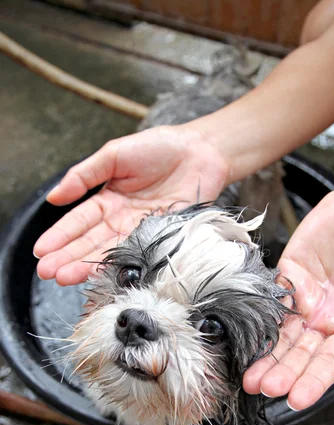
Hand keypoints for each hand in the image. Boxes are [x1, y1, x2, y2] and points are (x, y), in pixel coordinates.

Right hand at [34, 126, 228, 284]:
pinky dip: (117, 264)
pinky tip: (98, 274)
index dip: (59, 236)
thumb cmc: (159, 147)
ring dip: (84, 265)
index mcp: (107, 200)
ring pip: (108, 252)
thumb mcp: (114, 154)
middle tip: (46, 272)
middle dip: (66, 257)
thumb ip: (85, 175)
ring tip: (63, 277)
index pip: (78, 222)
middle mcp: (121, 220)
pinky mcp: (160, 238)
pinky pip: (136, 254)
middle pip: (89, 242)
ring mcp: (140, 232)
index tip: (41, 251)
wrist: (200, 152)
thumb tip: (54, 197)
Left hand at [243, 167, 333, 410]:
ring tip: (251, 377)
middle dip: (283, 373)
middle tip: (265, 388)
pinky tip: (247, 340)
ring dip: (267, 357)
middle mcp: (326, 319)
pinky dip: (260, 322)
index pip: (329, 363)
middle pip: (301, 354)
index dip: (313, 381)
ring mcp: (305, 300)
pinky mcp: (288, 278)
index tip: (296, 399)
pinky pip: (272, 303)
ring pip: (282, 336)